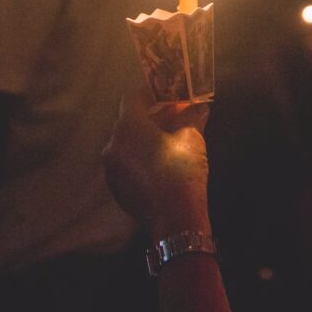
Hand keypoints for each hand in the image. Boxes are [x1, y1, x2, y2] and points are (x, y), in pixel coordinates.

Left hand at [103, 87, 211, 239]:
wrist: (175, 220)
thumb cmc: (182, 171)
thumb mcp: (192, 138)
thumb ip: (192, 117)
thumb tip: (199, 107)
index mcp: (127, 126)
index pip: (134, 97)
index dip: (152, 91)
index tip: (170, 91)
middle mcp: (113, 144)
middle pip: (131, 120)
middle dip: (155, 115)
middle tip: (178, 113)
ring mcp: (111, 168)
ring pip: (129, 143)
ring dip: (149, 136)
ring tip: (174, 137)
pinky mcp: (117, 187)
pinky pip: (128, 162)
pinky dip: (143, 155)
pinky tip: (163, 160)